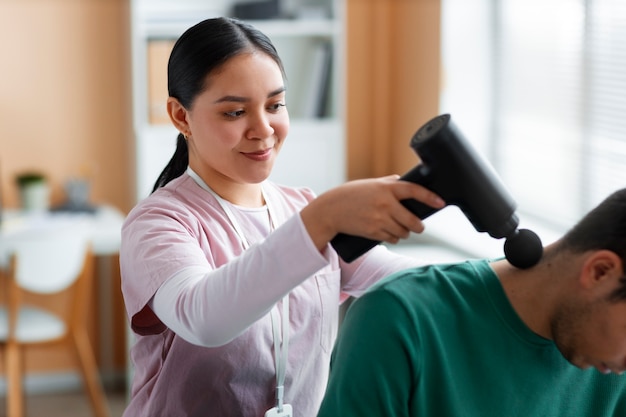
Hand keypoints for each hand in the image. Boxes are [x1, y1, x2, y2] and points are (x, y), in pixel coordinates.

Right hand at [300, 175, 444, 250]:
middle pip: (412, 220)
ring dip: (405, 233)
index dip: (430, 197)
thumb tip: (405, 181)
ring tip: (400, 228)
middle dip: (418, 226)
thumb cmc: (351, 195)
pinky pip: (392, 239)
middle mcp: (385, 203)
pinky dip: (393, 238)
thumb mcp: (371, 184)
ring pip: (403, 232)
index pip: (414, 190)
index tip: (440, 202)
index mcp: (386, 188)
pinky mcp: (373, 232)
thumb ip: (389, 183)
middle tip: (418, 226)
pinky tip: (389, 233)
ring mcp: (379, 219)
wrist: (331, 210)